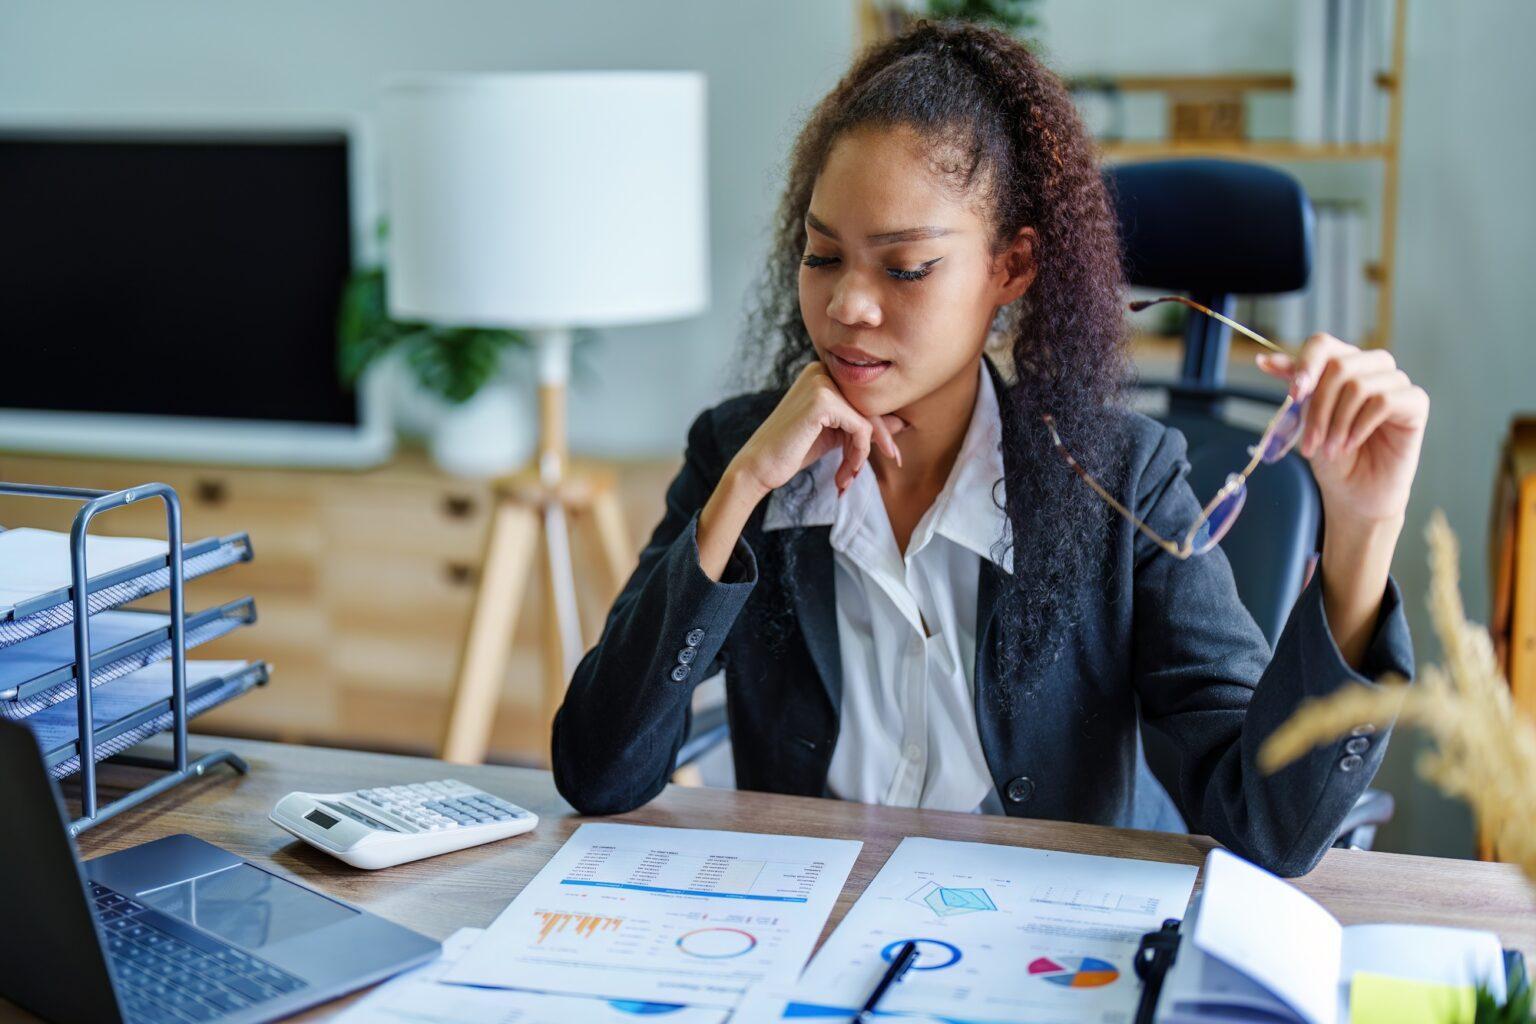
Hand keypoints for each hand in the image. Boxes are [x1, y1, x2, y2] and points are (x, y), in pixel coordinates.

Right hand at [728, 360, 906, 498]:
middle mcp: (821, 371)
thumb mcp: (835, 435)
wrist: (758, 467)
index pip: (864, 398)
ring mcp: (821, 382)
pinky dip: (857, 455)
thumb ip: (863, 426)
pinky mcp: (822, 401)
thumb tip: (901, 422)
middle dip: (881, 438)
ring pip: (867, 420)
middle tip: (893, 462)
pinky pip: (860, 429)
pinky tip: (843, 473)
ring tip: (847, 477)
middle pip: (869, 405)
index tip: (891, 453)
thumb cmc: (792, 451)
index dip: (880, 428)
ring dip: (862, 454)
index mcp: (822, 373)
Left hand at [1256, 334, 1428, 527]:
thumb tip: (1264, 359)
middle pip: (1339, 366)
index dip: (1305, 365)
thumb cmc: (1331, 454)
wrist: (1354, 492)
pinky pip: (1383, 401)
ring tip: (1331, 449)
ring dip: (1337, 423)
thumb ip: (1296, 386)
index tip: (1293, 395)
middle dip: (1318, 408)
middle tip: (1311, 442)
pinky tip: (1352, 444)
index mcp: (1342, 363)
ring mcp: (1395, 382)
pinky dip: (1360, 426)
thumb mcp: (1306, 417)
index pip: (1323, 344)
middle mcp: (1371, 367)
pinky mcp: (1415, 402)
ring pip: (1358, 385)